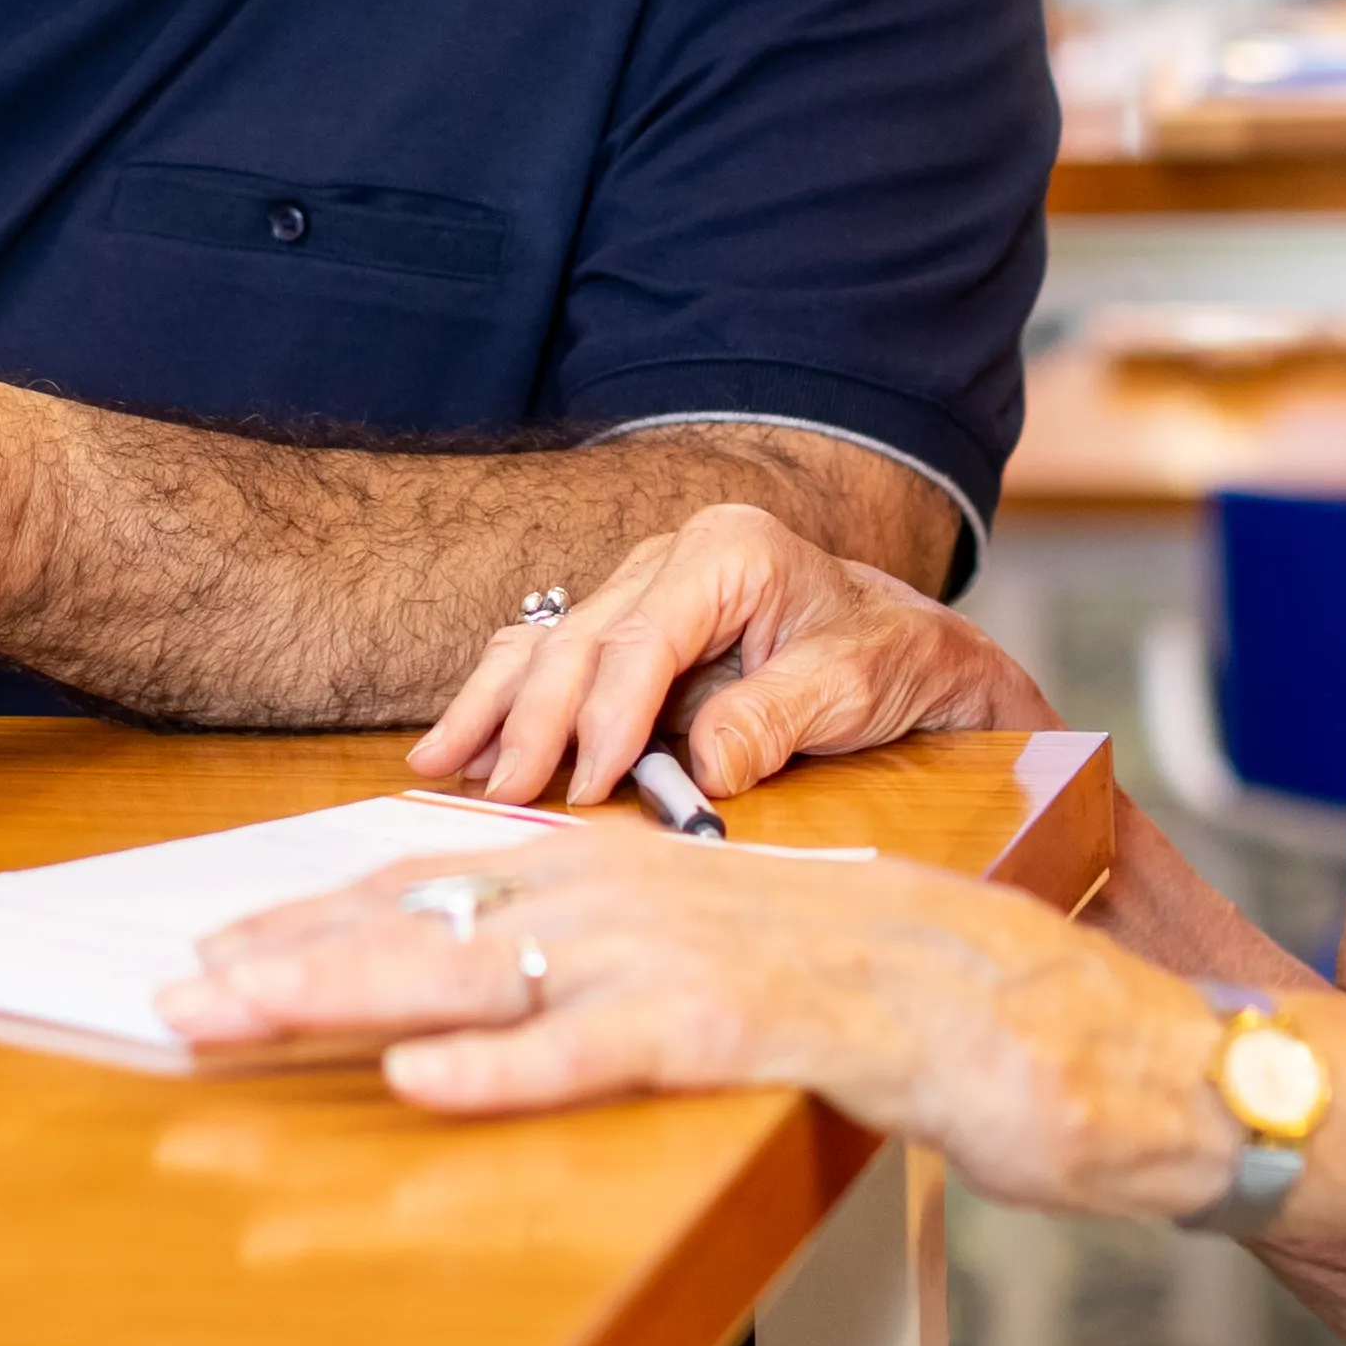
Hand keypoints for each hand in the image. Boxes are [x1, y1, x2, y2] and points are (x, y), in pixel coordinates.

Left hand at [155, 833, 1245, 1216]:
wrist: (1118, 1040)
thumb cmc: (948, 1022)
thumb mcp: (770, 987)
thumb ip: (657, 983)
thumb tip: (531, 1000)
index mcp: (672, 885)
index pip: (471, 886)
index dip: (337, 911)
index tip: (221, 942)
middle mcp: (680, 899)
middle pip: (452, 914)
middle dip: (300, 947)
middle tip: (173, 984)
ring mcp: (728, 959)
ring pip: (502, 967)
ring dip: (355, 990)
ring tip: (238, 1013)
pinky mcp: (783, 1033)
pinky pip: (625, 1049)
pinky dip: (518, 1064)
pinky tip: (424, 1074)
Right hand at [412, 502, 1058, 808]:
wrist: (906, 648)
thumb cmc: (886, 660)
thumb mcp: (851, 689)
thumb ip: (773, 720)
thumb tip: (701, 770)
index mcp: (728, 551)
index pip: (645, 637)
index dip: (607, 714)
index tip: (586, 785)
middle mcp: (672, 559)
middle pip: (581, 639)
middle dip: (534, 720)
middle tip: (503, 794)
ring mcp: (642, 590)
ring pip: (546, 642)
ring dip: (493, 708)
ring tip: (440, 766)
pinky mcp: (627, 630)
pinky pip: (551, 658)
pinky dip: (506, 703)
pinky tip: (462, 748)